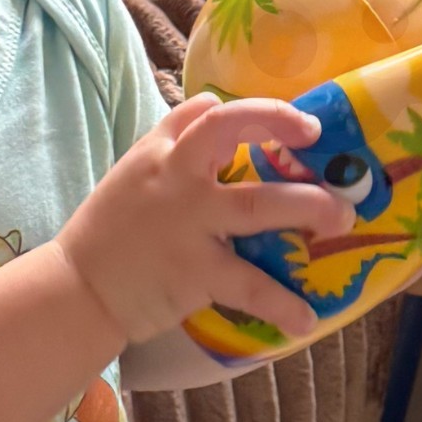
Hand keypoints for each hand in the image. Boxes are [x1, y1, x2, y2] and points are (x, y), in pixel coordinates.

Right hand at [57, 94, 348, 346]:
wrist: (78, 290)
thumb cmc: (110, 233)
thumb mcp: (133, 173)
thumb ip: (171, 139)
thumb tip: (212, 103)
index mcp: (162, 153)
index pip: (208, 112)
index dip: (260, 112)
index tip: (299, 126)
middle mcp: (176, 177)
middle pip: (233, 131)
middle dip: (285, 129)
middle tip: (320, 145)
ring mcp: (188, 223)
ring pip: (259, 204)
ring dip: (309, 208)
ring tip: (343, 220)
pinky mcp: (194, 271)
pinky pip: (249, 285)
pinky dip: (281, 304)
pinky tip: (306, 319)